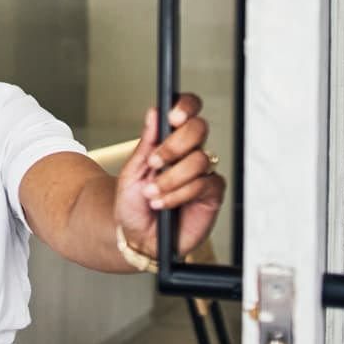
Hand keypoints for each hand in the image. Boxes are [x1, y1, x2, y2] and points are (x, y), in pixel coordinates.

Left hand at [114, 94, 226, 259]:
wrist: (135, 236)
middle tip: (155, 162)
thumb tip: (154, 113)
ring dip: (171, 178)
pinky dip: (180, 194)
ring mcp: (202, 173)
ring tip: (152, 192)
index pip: (187, 112)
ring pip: (200, 159)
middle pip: (199, 129)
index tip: (172, 116)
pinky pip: (204, 184)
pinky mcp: (211, 194)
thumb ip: (146, 143)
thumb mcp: (132, 171)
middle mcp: (189, 154)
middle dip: (175, 144)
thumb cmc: (133, 204)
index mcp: (170, 141)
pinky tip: (163, 203)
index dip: (185, 107)